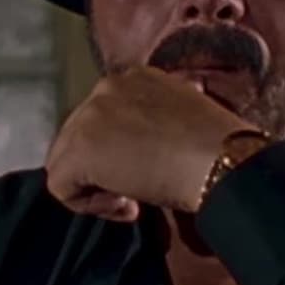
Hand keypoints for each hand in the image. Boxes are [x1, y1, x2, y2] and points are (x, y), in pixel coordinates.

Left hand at [46, 66, 256, 214]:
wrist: (224, 160)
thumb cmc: (219, 146)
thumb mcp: (185, 116)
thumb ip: (156, 117)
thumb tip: (153, 135)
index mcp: (132, 77)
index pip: (101, 117)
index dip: (116, 148)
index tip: (148, 167)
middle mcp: (105, 88)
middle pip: (76, 136)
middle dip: (101, 167)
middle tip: (136, 190)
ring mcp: (88, 117)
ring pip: (64, 159)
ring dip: (95, 186)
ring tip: (132, 200)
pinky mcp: (80, 151)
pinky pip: (60, 186)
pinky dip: (87, 205)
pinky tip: (127, 206)